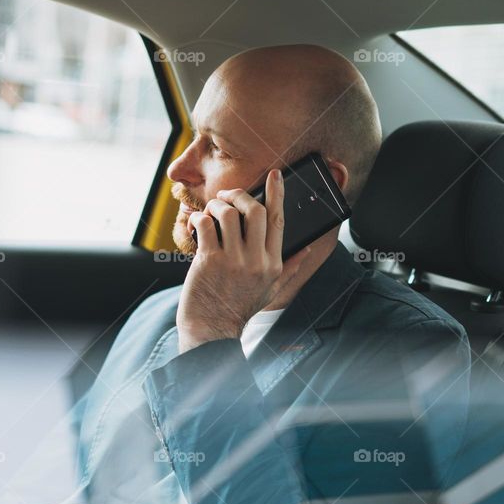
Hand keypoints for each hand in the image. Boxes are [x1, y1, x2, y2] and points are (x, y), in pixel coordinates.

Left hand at [176, 168, 310, 353]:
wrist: (213, 328)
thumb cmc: (240, 308)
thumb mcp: (272, 289)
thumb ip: (290, 267)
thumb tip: (307, 249)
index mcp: (273, 263)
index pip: (279, 221)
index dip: (277, 194)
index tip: (275, 175)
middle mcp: (256, 260)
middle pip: (255, 211)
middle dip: (240, 195)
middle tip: (228, 196)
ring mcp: (233, 260)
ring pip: (229, 214)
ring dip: (217, 206)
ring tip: (211, 212)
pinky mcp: (209, 260)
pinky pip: (206, 225)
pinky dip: (199, 218)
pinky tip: (197, 224)